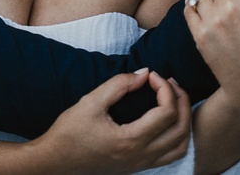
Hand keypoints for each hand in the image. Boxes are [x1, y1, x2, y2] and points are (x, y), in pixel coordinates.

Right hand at [25, 70, 190, 174]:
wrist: (56, 161)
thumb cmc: (69, 132)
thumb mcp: (90, 103)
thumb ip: (118, 85)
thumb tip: (143, 74)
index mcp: (131, 140)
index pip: (166, 112)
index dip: (164, 88)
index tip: (151, 74)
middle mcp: (142, 156)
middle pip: (180, 129)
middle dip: (180, 101)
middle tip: (169, 82)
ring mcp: (142, 164)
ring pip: (181, 146)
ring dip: (183, 121)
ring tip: (173, 99)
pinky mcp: (138, 167)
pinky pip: (171, 155)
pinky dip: (177, 137)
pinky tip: (167, 121)